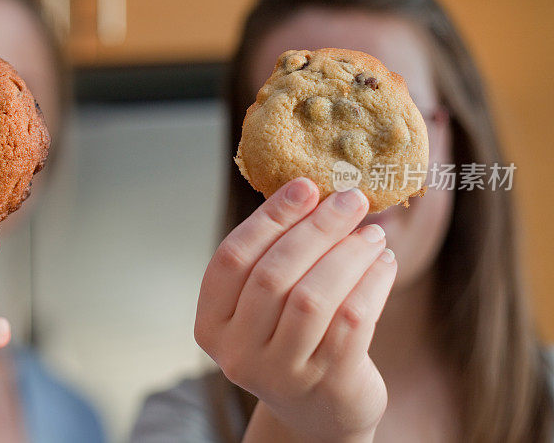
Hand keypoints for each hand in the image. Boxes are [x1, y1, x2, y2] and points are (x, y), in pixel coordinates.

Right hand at [195, 178, 395, 442]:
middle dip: (317, 229)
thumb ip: (278, 256)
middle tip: (350, 200)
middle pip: (273, 275)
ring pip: (313, 298)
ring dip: (347, 254)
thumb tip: (317, 191)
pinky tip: (383, 264)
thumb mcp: (269, 304)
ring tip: (372, 233)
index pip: (232, 258)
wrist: (320, 410)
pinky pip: (352, 321)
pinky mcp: (327, 385)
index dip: (269, 217)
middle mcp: (237, 352)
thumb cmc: (293, 338)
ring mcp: (280, 374)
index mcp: (212, 324)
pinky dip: (372, 283)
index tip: (305, 186)